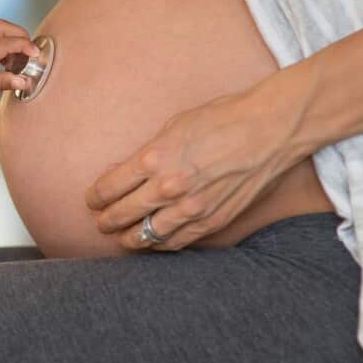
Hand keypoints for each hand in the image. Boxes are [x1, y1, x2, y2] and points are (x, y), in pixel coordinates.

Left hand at [0, 19, 40, 111]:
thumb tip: (23, 81)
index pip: (6, 43)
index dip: (25, 46)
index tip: (36, 55)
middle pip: (3, 26)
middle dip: (21, 35)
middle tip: (29, 52)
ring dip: (11, 39)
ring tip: (15, 62)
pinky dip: (1, 41)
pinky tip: (3, 60)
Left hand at [84, 87, 305, 250]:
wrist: (270, 130)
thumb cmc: (222, 119)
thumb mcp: (173, 127)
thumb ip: (146, 154)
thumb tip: (122, 173)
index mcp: (154, 158)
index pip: (108, 188)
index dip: (95, 197)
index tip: (93, 200)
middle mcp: (168, 186)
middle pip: (121, 214)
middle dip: (106, 220)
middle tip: (101, 221)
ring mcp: (191, 207)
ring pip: (146, 235)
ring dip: (128, 238)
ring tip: (122, 236)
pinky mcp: (212, 221)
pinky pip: (176, 242)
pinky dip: (159, 244)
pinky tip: (153, 240)